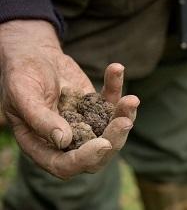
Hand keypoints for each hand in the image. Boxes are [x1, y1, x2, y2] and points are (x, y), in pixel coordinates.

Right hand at [0, 20, 138, 178]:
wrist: (32, 55)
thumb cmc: (20, 76)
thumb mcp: (23, 95)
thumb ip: (40, 119)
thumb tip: (63, 141)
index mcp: (42, 146)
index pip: (65, 165)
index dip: (85, 159)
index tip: (103, 143)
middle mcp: (67, 141)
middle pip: (96, 153)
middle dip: (114, 140)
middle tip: (124, 122)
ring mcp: (85, 124)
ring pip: (111, 131)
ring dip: (124, 116)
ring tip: (131, 99)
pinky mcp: (96, 107)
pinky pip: (112, 103)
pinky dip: (116, 88)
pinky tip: (116, 69)